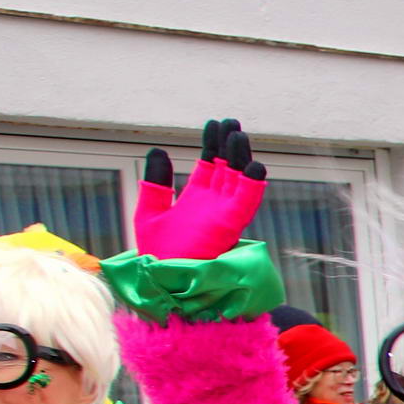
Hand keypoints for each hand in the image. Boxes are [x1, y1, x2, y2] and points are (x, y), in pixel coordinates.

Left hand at [135, 118, 267, 260]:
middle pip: (228, 168)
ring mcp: (224, 215)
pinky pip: (247, 201)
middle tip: (230, 123)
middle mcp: (214, 205)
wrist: (163, 281)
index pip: (209, 165)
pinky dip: (253, 184)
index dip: (211, 144)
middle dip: (229, 145)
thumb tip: (159, 150)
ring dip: (241, 157)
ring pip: (240, 179)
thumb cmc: (157, 255)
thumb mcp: (150, 212)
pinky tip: (254, 164)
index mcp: (196, 200)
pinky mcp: (230, 225)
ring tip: (238, 135)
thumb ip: (155, 183)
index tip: (213, 124)